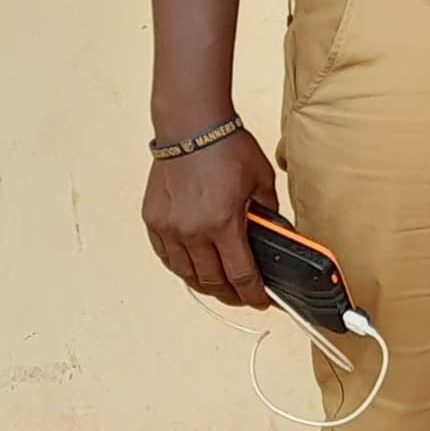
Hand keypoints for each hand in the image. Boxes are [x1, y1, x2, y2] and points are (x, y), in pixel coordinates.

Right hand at [142, 126, 280, 307]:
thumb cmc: (227, 149)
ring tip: (219, 285)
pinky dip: (182, 266)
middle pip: (212, 281)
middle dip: (230, 294)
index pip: (241, 275)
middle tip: (242, 296)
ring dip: (205, 284)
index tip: (261, 302)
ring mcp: (169, 228)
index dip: (253, 295)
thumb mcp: (261, 182)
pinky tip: (193, 267)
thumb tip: (275, 236)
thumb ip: (269, 214)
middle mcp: (192, 231)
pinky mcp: (153, 221)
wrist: (191, 127)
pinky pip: (167, 256)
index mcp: (223, 224)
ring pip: (186, 273)